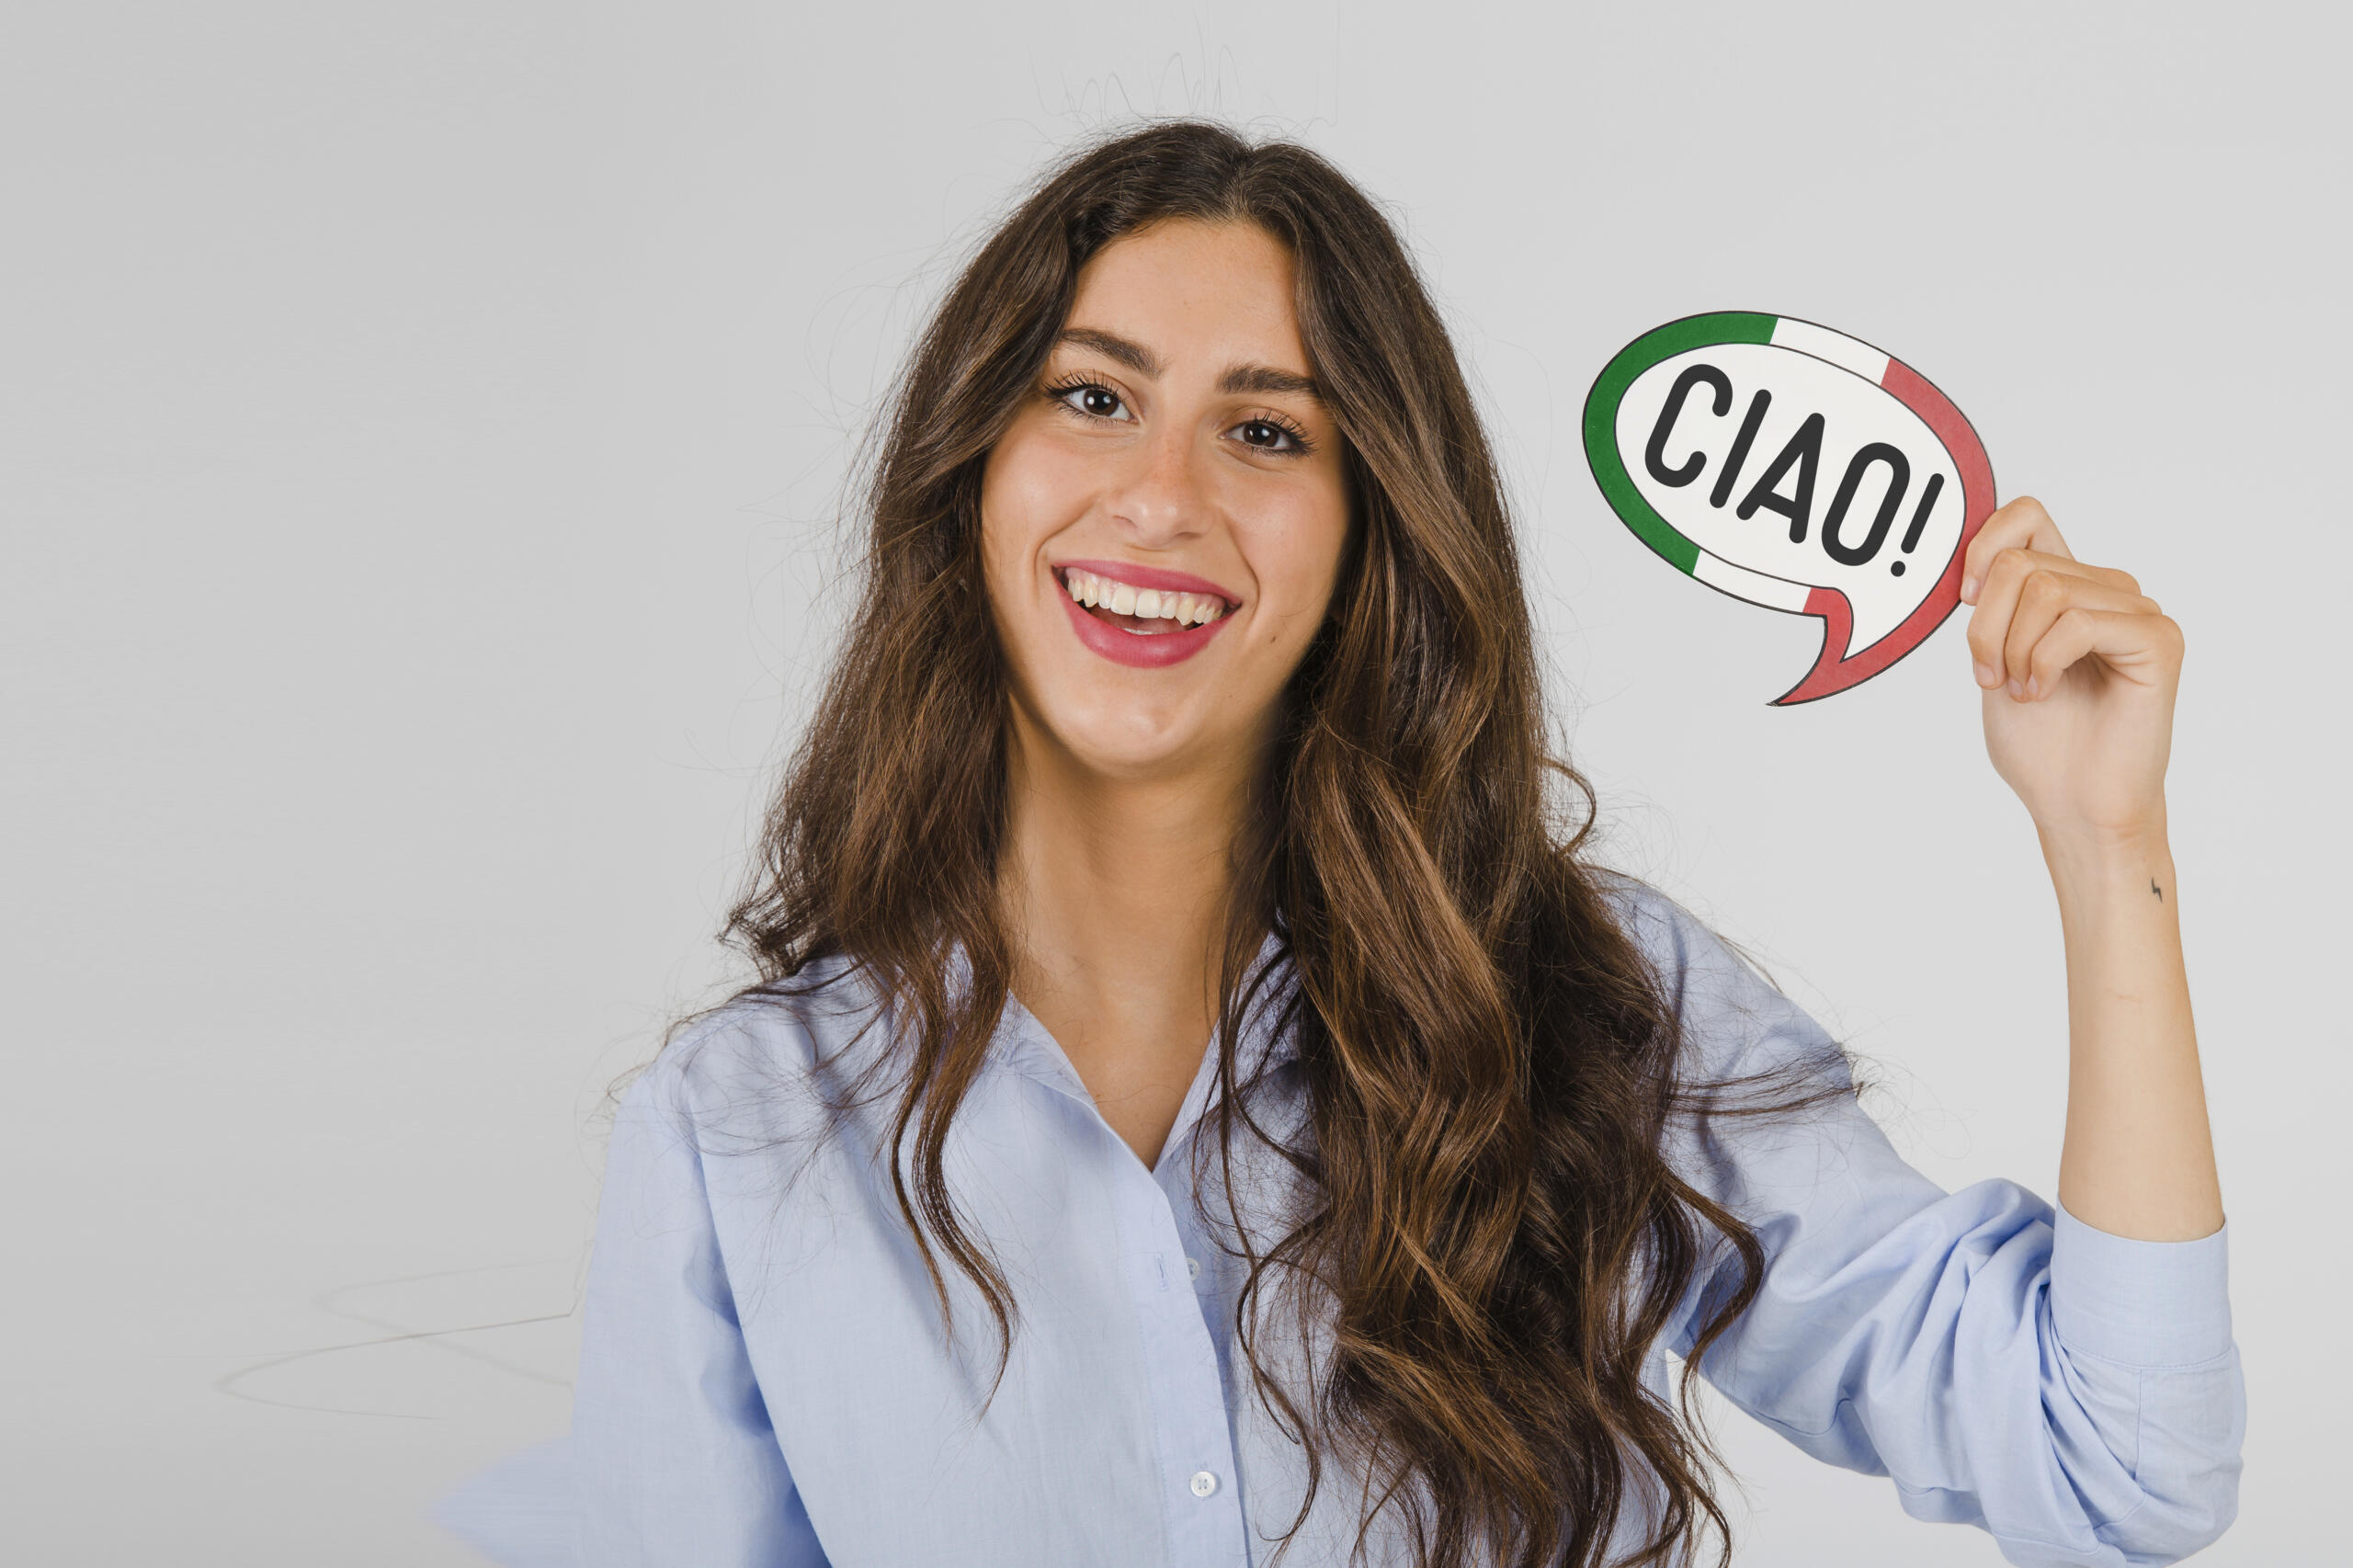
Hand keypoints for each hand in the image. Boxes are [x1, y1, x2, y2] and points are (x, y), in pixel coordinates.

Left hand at [1961, 497, 2182, 848]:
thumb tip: (1966, 562)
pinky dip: (2042, 663)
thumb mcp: (1993, 659)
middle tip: (1995, 678)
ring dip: (2012, 650)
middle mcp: (2108, 589)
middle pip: (2019, 564)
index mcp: (2068, 586)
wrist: (2075, 806)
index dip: (1983, 546)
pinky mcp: (2158, 640)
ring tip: (2024, 691)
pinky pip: (2076, 623)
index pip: (2025, 515)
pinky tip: (2044, 693)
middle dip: (1986, 628)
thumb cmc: (2040, 744)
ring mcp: (2138, 611)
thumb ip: (1989, 606)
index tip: (1966, 601)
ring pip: (2043, 590)